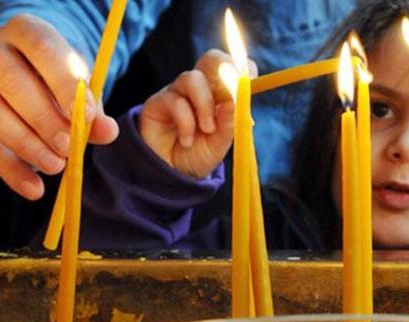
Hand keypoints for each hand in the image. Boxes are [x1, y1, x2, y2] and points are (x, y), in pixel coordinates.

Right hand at [0, 14, 118, 199]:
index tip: (88, 116)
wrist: (27, 73)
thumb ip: (93, 108)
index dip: (65, 83)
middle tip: (69, 147)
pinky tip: (34, 188)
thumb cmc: (58, 78)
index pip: (42, 49)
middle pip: (12, 82)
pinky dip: (9, 169)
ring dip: (26, 144)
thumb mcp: (81, 86)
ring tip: (56, 166)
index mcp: (26, 31)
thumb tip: (107, 132)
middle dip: (44, 119)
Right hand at [139, 49, 257, 178]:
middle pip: (211, 59)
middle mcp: (199, 88)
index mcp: (219, 94)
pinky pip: (175, 101)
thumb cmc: (199, 155)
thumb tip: (236, 101)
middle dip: (223, 68)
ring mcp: (177, 93)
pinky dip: (186, 123)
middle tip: (231, 91)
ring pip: (192, 78)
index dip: (242, 68)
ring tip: (207, 130)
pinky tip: (187, 140)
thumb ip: (229, 123)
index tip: (251, 80)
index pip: (232, 69)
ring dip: (204, 106)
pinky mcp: (157, 103)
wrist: (174, 174)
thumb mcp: (220, 143)